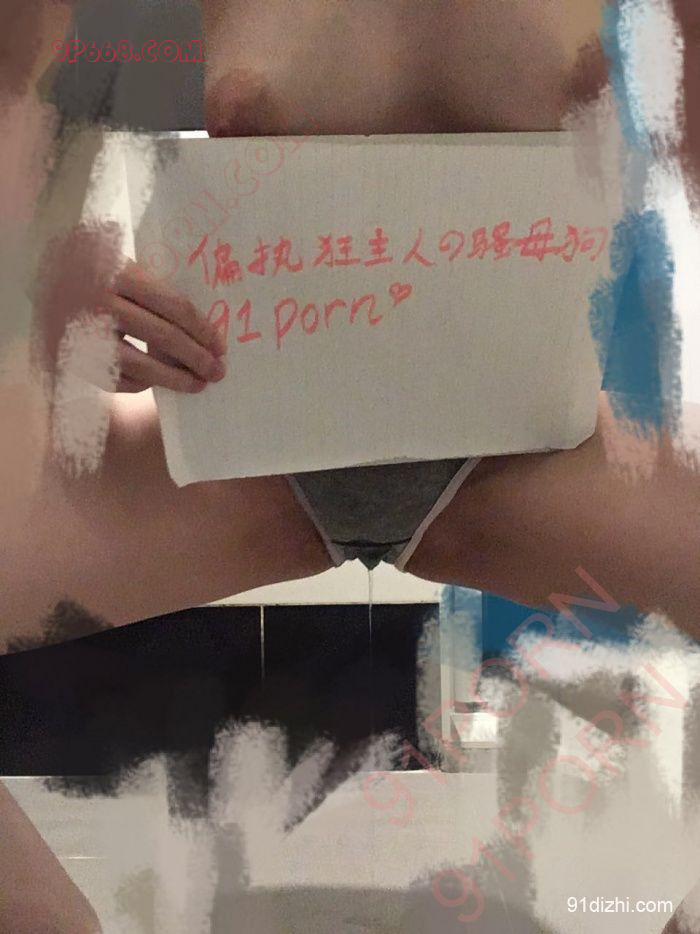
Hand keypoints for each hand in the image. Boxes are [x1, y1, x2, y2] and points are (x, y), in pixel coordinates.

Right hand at [83, 260, 227, 393]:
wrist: (41, 276)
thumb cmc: (96, 271)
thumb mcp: (123, 266)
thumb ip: (157, 291)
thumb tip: (207, 333)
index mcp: (118, 272)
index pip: (174, 306)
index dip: (203, 330)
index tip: (220, 346)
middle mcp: (99, 302)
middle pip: (164, 337)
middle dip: (197, 359)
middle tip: (217, 372)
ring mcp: (82, 333)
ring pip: (141, 366)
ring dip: (175, 380)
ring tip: (196, 385)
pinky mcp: (71, 358)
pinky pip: (114, 380)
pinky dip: (139, 384)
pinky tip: (155, 381)